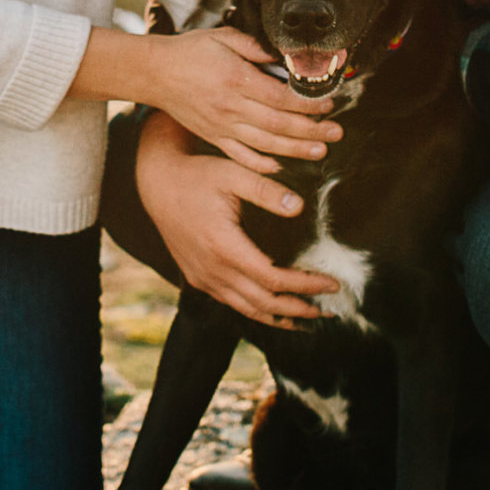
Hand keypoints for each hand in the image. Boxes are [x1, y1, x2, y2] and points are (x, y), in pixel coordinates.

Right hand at [137, 25, 340, 175]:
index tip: (327, 103)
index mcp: (236, 80)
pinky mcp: (214, 138)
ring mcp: (222, 127)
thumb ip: (255, 47)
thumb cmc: (190, 51)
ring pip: (266, 144)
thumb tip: (283, 56)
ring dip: (296, 150)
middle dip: (312, 130)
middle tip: (336, 131)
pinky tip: (281, 167)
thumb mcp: (223, 36)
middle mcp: (231, 108)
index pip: (280, 97)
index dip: (307, 103)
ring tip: (320, 150)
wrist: (155, 73)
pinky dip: (262, 164)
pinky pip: (242, 156)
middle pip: (279, 124)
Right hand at [138, 112, 336, 329]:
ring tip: (308, 317)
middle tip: (329, 309)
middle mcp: (212, 271)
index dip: (305, 285)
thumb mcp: (232, 173)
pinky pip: (232, 303)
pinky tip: (274, 310)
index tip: (332, 284)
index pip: (273, 279)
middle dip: (299, 309)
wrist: (157, 183)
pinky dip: (258, 311)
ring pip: (247, 310)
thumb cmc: (197, 175)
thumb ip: (266, 190)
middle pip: (264, 303)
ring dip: (280, 317)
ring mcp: (203, 278)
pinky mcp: (198, 279)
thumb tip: (299, 207)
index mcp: (224, 247)